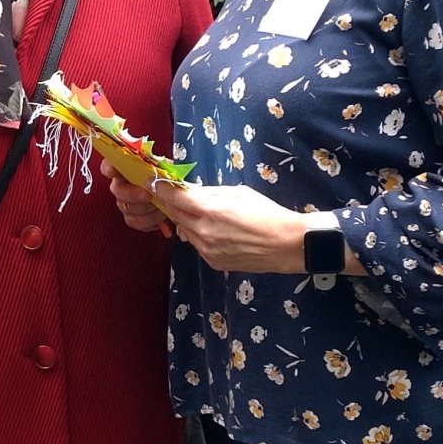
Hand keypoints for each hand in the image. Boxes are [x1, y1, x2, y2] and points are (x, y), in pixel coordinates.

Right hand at [103, 161, 172, 234]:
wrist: (179, 200)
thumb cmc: (171, 182)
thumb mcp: (167, 170)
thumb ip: (158, 169)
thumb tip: (157, 172)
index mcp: (128, 169)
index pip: (109, 166)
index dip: (109, 168)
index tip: (114, 171)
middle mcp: (123, 186)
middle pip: (117, 190)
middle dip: (133, 194)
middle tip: (148, 196)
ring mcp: (126, 203)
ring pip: (127, 208)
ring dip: (147, 209)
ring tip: (162, 206)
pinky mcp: (133, 218)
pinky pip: (135, 222)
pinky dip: (151, 221)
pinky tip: (161, 216)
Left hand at [160, 183, 314, 273]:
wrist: (287, 245)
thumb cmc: (266, 214)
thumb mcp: (237, 193)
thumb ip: (209, 192)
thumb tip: (188, 189)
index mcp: (210, 210)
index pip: (174, 197)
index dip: (162, 188)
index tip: (155, 182)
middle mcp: (203, 232)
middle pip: (175, 214)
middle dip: (172, 203)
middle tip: (173, 194)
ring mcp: (206, 249)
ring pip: (185, 230)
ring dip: (187, 219)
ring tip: (203, 213)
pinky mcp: (212, 261)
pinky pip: (197, 244)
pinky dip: (199, 234)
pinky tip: (215, 230)